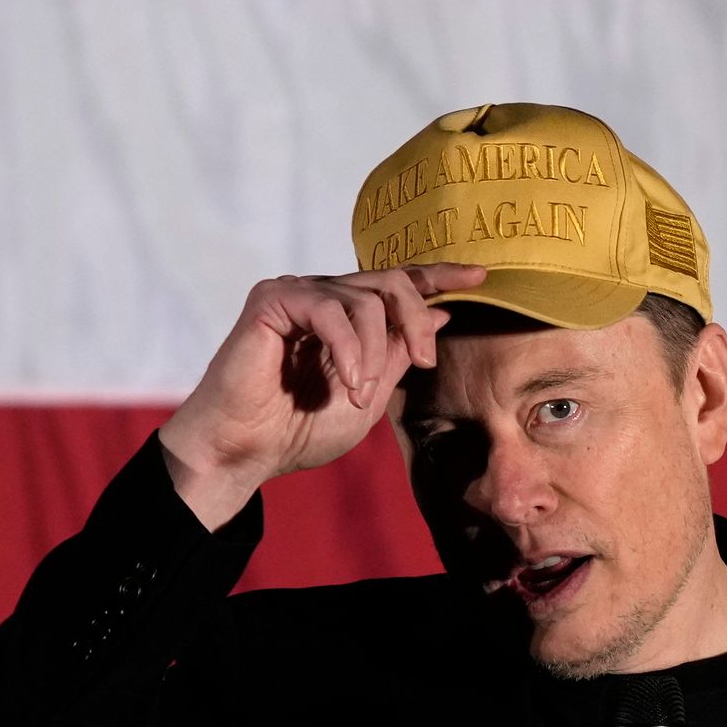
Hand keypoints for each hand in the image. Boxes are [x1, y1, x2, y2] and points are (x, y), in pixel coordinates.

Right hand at [156, 265, 489, 529]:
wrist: (245, 451)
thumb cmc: (297, 431)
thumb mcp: (368, 397)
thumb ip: (398, 355)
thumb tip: (440, 312)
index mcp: (346, 317)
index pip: (398, 283)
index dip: (440, 275)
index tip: (481, 276)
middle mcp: (322, 296)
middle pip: (391, 282)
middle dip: (416, 320)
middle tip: (426, 361)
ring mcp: (296, 293)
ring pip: (364, 298)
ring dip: (376, 352)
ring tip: (362, 393)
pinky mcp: (272, 300)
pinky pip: (329, 310)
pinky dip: (349, 349)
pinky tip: (349, 382)